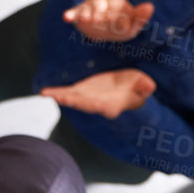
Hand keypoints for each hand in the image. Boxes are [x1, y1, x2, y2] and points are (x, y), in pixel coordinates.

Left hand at [40, 68, 156, 118]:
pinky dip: (57, 93)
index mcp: (114, 104)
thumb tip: (149, 87)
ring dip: (62, 97)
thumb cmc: (136, 88)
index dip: (102, 107)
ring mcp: (88, 99)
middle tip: (63, 98)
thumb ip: (143, 87)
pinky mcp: (80, 92)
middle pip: (86, 104)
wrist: (127, 89)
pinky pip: (67, 93)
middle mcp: (99, 104)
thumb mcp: (142, 85)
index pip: (108, 107)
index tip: (98, 107)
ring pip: (73, 99)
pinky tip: (44, 92)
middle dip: (75, 101)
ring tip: (49, 94)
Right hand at [63, 0, 154, 40]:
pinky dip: (71, 14)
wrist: (104, 28)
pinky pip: (75, 11)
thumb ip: (141, 16)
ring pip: (88, 6)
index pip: (117, 4)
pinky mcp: (79, 12)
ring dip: (87, 12)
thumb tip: (150, 6)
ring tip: (86, 19)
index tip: (118, 23)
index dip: (118, 13)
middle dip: (100, 10)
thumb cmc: (122, 25)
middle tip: (100, 19)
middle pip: (100, 2)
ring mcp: (90, 5)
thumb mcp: (134, 23)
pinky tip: (66, 17)